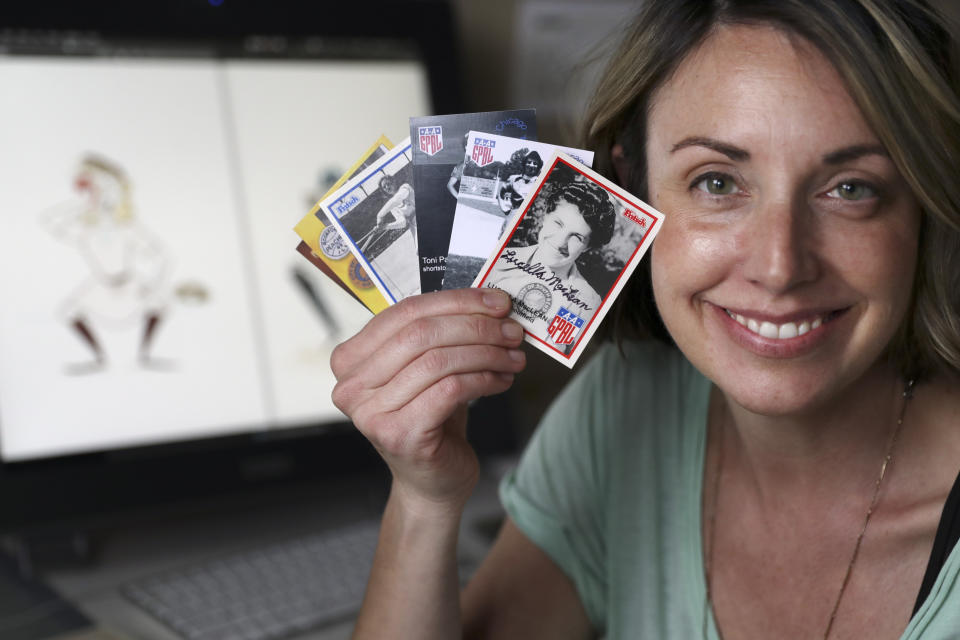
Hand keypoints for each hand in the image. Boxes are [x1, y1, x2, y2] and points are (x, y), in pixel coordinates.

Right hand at [331, 289, 525, 512]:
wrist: (431, 481)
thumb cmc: (430, 418)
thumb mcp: (425, 368)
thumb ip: (438, 333)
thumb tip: (488, 300)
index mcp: (350, 358)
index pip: (405, 311)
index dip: (456, 301)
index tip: (496, 302)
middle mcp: (351, 385)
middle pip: (422, 334)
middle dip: (476, 326)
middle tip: (511, 330)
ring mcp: (371, 413)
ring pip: (439, 361)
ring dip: (486, 354)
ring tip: (513, 357)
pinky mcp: (400, 435)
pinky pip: (450, 390)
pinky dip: (483, 379)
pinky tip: (502, 381)